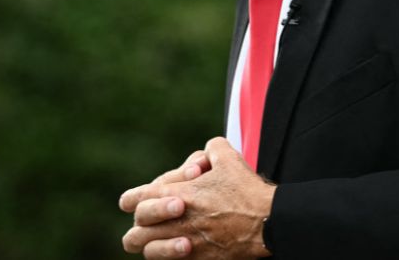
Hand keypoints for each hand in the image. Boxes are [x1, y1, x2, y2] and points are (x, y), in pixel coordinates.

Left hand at [120, 137, 274, 258]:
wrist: (267, 222)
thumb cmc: (246, 190)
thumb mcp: (228, 158)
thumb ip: (210, 150)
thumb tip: (205, 155)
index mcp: (175, 195)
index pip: (133, 200)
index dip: (131, 200)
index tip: (135, 202)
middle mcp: (174, 222)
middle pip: (136, 230)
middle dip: (142, 224)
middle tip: (155, 221)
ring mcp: (185, 245)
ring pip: (149, 252)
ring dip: (152, 245)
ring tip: (165, 238)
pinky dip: (171, 258)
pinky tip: (181, 249)